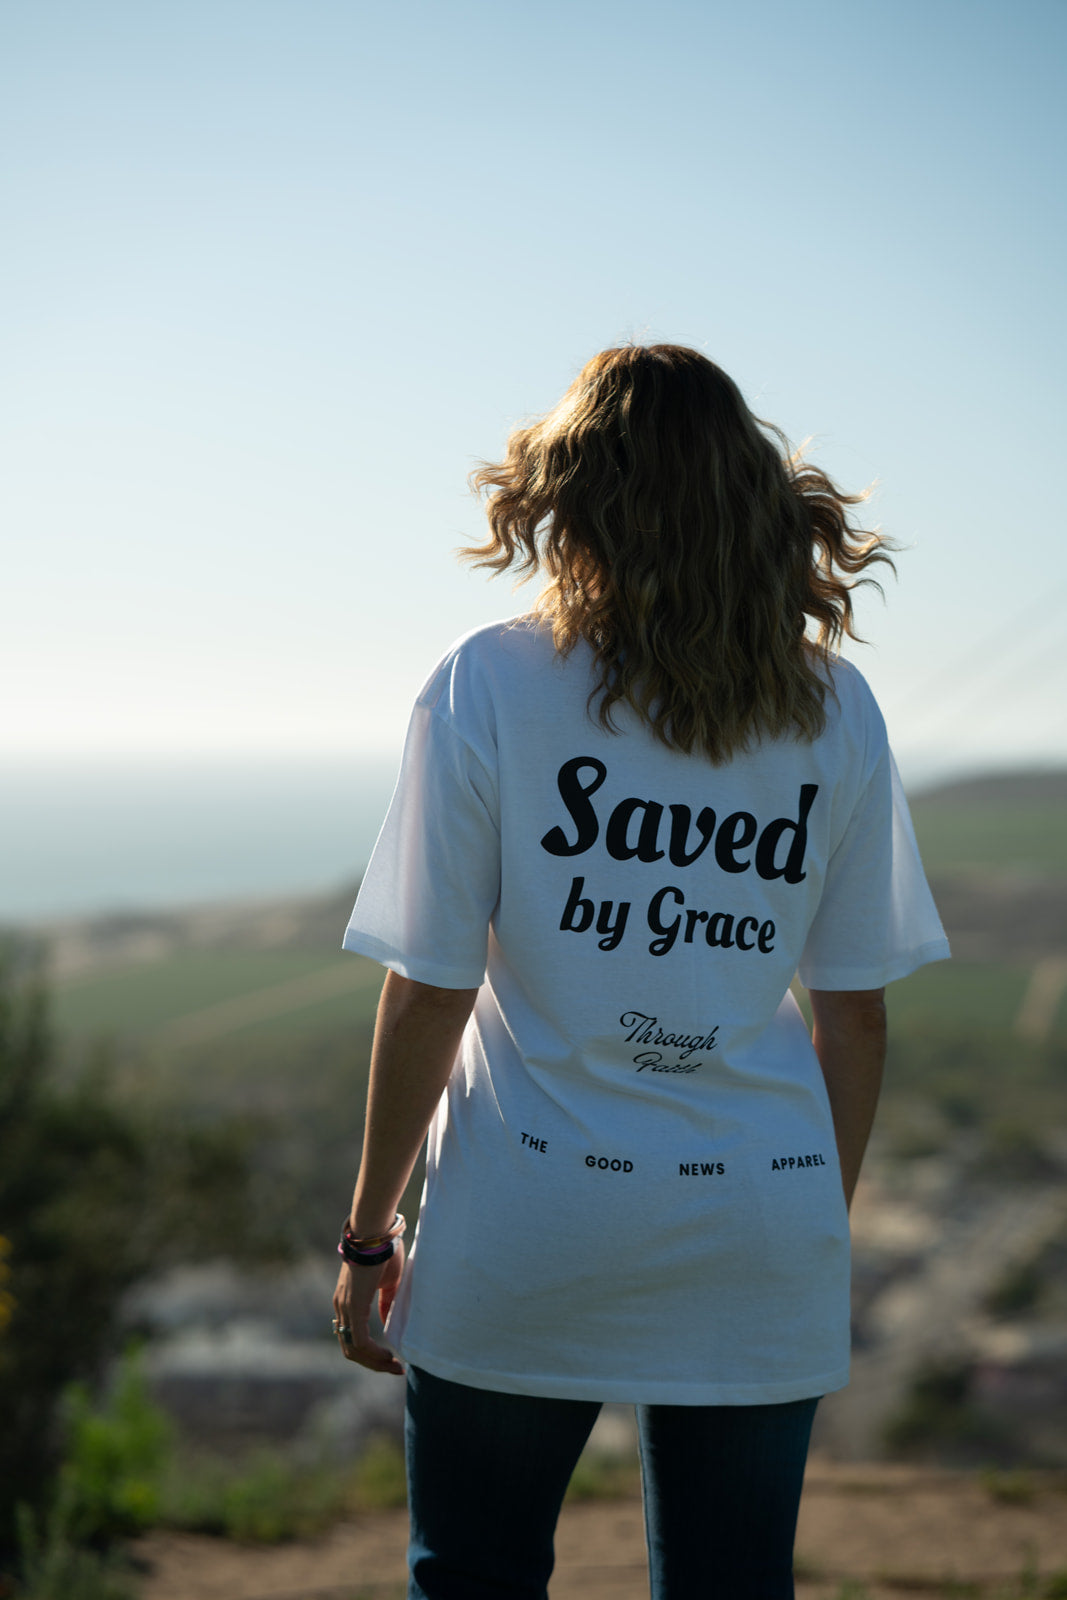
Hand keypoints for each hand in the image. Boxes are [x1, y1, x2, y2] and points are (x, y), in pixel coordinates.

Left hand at [332, 1243, 405, 1373]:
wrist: (375, 1232)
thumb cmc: (383, 1250)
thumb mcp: (387, 1282)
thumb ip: (385, 1303)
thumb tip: (387, 1321)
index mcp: (347, 1302)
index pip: (352, 1338)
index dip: (370, 1353)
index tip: (391, 1359)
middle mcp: (341, 1308)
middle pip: (350, 1349)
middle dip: (373, 1363)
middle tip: (395, 1368)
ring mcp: (345, 1307)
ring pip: (353, 1349)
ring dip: (375, 1362)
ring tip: (395, 1366)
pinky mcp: (354, 1305)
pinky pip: (360, 1340)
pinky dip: (374, 1354)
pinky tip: (389, 1356)